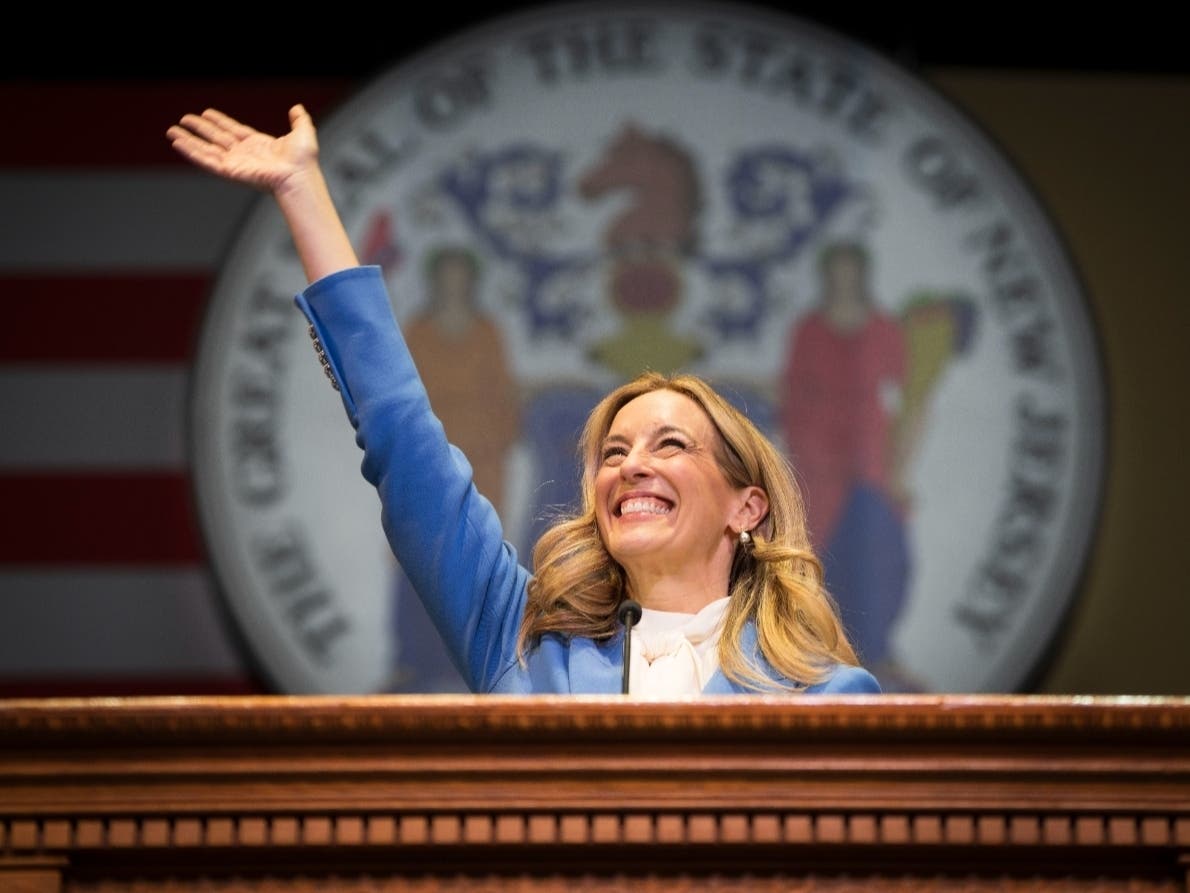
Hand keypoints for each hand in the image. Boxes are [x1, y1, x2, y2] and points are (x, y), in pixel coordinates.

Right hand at [166, 104, 318, 194]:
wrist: (299, 175)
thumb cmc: (303, 161)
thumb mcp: (303, 133)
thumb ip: (299, 120)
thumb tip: (297, 108)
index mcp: (258, 145)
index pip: (232, 130)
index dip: (219, 121)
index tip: (206, 114)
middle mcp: (244, 154)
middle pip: (215, 138)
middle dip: (199, 129)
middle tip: (183, 120)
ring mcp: (235, 162)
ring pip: (206, 149)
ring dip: (188, 141)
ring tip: (172, 132)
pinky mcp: (229, 171)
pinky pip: (205, 160)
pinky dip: (191, 152)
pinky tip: (178, 144)